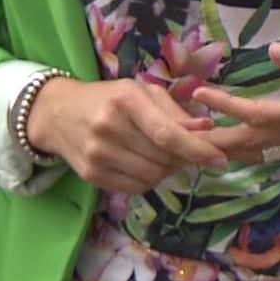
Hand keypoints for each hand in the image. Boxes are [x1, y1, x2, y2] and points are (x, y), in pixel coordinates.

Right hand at [26, 77, 227, 194]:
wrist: (58, 113)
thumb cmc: (109, 98)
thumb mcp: (142, 92)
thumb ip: (175, 111)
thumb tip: (207, 130)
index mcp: (126, 100)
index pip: (168, 134)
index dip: (197, 150)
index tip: (221, 160)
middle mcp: (109, 128)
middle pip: (162, 158)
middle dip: (184, 159)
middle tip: (186, 152)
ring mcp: (97, 154)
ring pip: (151, 176)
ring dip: (167, 171)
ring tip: (162, 156)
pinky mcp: (91, 175)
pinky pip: (134, 188)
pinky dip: (148, 180)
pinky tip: (143, 164)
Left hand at [189, 44, 279, 165]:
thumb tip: (273, 51)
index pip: (260, 115)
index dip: (228, 107)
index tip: (200, 93)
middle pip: (250, 143)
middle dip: (212, 140)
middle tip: (176, 135)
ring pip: (256, 153)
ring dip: (224, 147)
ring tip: (191, 140)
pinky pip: (268, 153)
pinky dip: (243, 149)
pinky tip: (225, 143)